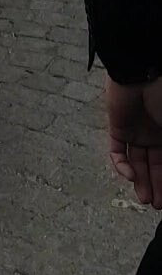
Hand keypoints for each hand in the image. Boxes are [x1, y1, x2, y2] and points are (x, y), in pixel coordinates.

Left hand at [107, 75, 161, 208]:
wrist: (140, 70)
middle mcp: (153, 133)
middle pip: (153, 165)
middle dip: (156, 186)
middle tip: (157, 204)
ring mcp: (135, 130)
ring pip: (136, 162)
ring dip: (140, 181)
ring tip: (146, 199)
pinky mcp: (117, 126)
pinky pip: (117, 150)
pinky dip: (121, 165)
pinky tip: (130, 176)